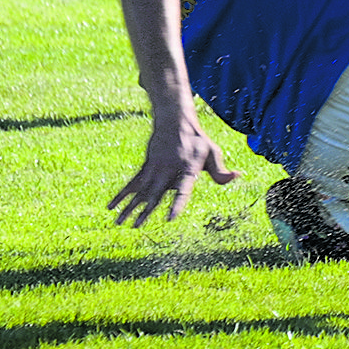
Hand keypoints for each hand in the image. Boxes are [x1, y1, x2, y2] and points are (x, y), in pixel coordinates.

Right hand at [108, 117, 240, 226]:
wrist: (175, 120)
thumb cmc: (197, 140)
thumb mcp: (212, 152)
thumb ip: (220, 170)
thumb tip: (238, 176)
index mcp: (186, 169)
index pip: (183, 190)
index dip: (177, 204)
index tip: (170, 218)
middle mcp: (168, 171)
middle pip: (155, 195)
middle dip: (145, 212)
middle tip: (135, 227)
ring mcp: (154, 169)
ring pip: (140, 192)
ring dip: (129, 208)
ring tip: (118, 224)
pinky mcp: (145, 167)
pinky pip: (131, 184)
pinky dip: (121, 196)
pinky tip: (110, 207)